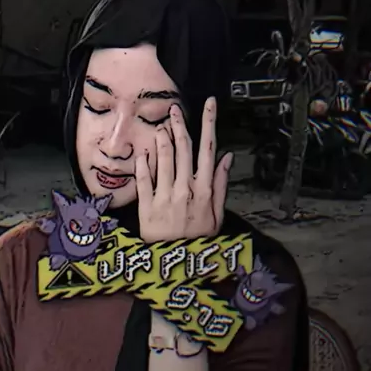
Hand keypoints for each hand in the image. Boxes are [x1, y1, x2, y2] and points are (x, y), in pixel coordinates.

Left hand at [135, 97, 232, 243]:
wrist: (178, 266)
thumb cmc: (200, 240)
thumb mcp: (218, 215)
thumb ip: (221, 184)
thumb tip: (226, 157)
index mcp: (205, 190)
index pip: (208, 149)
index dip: (209, 123)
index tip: (209, 104)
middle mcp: (185, 189)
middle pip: (183, 149)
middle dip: (179, 125)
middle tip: (174, 109)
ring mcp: (164, 197)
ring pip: (163, 159)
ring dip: (162, 139)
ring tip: (161, 125)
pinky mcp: (147, 206)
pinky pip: (144, 179)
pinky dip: (144, 163)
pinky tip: (144, 152)